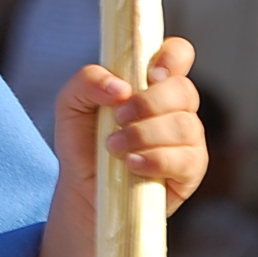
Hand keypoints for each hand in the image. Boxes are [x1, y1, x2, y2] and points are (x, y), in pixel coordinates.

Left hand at [36, 38, 205, 256]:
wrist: (83, 201)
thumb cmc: (81, 148)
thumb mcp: (68, 110)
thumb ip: (84, 83)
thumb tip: (117, 84)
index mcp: (150, 86)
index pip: (177, 56)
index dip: (172, 55)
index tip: (150, 68)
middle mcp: (174, 111)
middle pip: (184, 90)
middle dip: (150, 101)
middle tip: (118, 116)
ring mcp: (187, 143)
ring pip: (188, 125)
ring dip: (148, 132)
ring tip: (115, 148)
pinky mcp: (188, 175)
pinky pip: (187, 160)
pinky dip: (156, 159)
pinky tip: (130, 166)